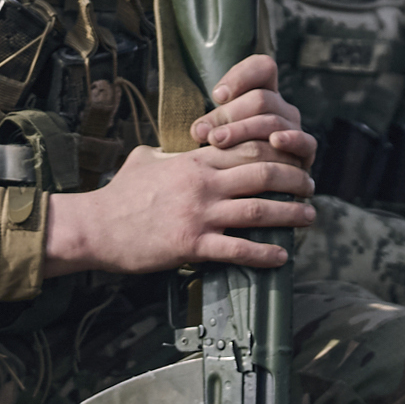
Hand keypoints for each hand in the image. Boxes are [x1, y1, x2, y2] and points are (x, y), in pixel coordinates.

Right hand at [41, 142, 312, 277]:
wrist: (94, 227)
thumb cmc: (117, 196)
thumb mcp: (143, 160)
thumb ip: (167, 153)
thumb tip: (174, 148)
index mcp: (192, 161)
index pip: (244, 147)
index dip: (275, 151)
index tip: (292, 157)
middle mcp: (202, 184)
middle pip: (261, 174)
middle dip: (292, 178)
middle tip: (310, 185)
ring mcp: (199, 214)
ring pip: (258, 209)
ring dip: (289, 213)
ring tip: (308, 216)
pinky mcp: (192, 245)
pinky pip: (238, 249)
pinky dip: (264, 253)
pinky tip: (281, 256)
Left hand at [189, 52, 317, 171]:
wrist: (246, 190)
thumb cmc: (226, 158)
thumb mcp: (215, 134)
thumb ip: (210, 125)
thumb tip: (199, 129)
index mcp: (264, 94)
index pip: (263, 68)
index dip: (241, 76)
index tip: (217, 96)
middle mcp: (282, 109)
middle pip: (261, 98)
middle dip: (229, 114)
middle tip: (203, 131)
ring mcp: (295, 129)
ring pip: (273, 120)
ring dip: (242, 130)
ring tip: (217, 141)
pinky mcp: (305, 153)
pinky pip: (304, 141)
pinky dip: (291, 139)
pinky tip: (275, 141)